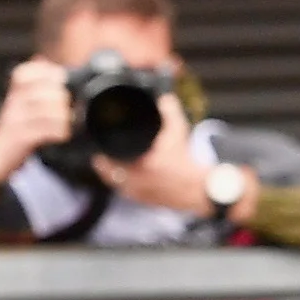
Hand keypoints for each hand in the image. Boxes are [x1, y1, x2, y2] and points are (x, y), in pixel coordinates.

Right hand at [0, 58, 70, 183]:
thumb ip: (34, 83)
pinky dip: (58, 131)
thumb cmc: (17, 127)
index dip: (47, 73)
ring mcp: (15, 121)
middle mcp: (13, 104)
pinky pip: (41, 131)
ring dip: (62, 116)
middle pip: (40, 92)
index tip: (62, 79)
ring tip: (70, 121)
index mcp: (15, 93)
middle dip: (61, 97)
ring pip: (43, 111)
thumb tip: (41, 59)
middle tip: (70, 105)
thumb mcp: (22, 102)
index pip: (25, 73)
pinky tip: (64, 134)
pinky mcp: (19, 138)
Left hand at [89, 96, 234, 218]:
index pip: (103, 161)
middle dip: (106, 163)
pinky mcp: (145, 201)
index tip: (99, 145)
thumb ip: (170, 112)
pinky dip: (128, 183)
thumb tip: (165, 97)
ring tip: (118, 163)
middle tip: (106, 152)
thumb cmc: (188, 162)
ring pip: (116, 184)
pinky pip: (128, 191)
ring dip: (114, 174)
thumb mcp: (179, 133)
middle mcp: (132, 183)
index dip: (100, 152)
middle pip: (106, 173)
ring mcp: (137, 194)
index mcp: (135, 167)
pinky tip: (133, 176)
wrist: (200, 190)